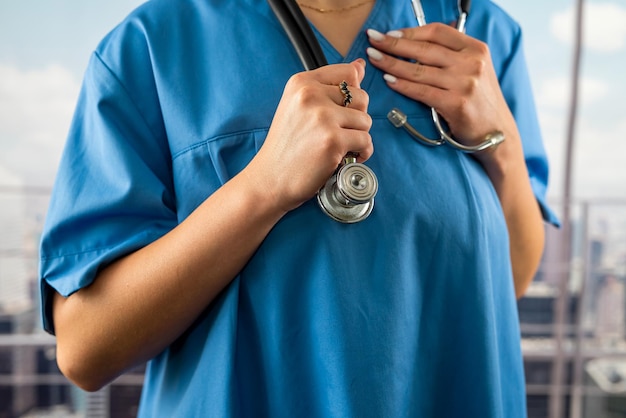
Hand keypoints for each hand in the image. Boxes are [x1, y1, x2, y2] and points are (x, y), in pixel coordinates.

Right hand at [248, 59, 372, 212]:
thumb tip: (360, 66)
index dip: (352, 96)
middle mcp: (311, 95)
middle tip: (337, 134)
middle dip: (356, 119)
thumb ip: (328, 87)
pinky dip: (361, 153)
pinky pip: (366, 141)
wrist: (269, 180)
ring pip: (366, 120)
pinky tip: (345, 158)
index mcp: (302, 83)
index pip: (349, 72)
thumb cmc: (285, 148)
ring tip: (340, 147)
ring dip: (358, 137)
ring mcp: (322, 118)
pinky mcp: (333, 141)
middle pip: (362, 97)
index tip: (339, 112)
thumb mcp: (298, 108)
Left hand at [365, 23, 516, 151]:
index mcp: (476, 49)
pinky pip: (421, 91)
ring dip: (392, 63)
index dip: (410, 32)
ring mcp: (464, 83)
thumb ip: (454, 52)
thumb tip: (422, 36)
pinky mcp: (455, 104)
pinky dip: (402, 85)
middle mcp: (472, 63)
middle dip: (393, 44)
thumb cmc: (479, 100)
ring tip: (374, 58)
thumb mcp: (476, 68)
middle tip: (373, 40)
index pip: (437, 32)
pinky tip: (388, 79)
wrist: (496, 131)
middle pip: (424, 49)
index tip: (389, 33)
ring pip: (419, 71)